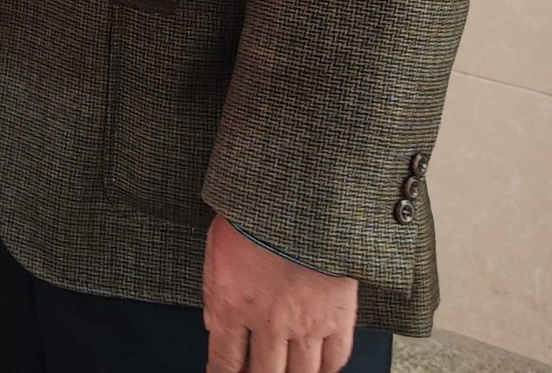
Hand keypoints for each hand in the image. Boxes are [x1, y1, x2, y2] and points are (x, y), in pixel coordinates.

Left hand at [203, 215, 358, 372]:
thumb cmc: (254, 216)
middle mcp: (270, 321)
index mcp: (233, 305)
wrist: (300, 196)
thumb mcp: (216, 251)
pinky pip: (335, 358)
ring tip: (286, 371)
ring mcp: (306, 322)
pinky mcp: (338, 316)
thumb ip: (214, 295)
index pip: (224, 361)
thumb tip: (214, 327)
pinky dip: (325, 368)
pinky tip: (317, 366)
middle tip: (256, 372)